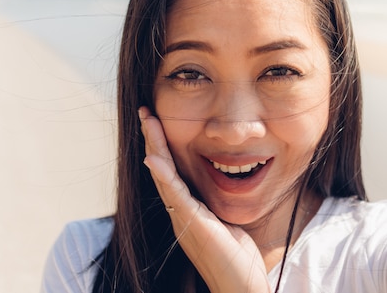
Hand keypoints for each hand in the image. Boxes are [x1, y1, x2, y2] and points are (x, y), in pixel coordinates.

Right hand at [138, 107, 270, 292]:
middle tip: (145, 112)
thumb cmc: (238, 260)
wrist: (241, 288)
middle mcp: (179, 213)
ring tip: (148, 122)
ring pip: (164, 178)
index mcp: (187, 210)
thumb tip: (219, 182)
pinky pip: (176, 197)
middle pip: (161, 169)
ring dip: (155, 148)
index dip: (162, 146)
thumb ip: (214, 204)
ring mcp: (183, 220)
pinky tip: (155, 159)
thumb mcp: (226, 223)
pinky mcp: (193, 226)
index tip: (157, 120)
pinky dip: (164, 177)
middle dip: (153, 139)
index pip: (170, 171)